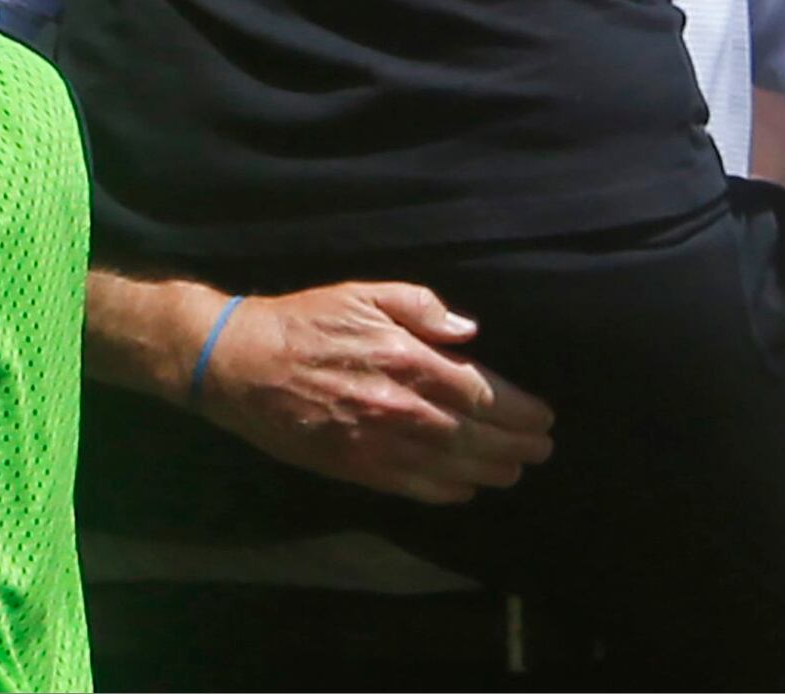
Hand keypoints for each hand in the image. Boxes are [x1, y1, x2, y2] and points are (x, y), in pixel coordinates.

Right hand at [198, 286, 556, 506]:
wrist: (241, 364)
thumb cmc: (304, 322)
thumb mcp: (361, 293)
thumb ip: (419, 305)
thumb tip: (468, 330)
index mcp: (407, 358)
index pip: (483, 392)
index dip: (520, 409)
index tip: (543, 416)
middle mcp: (402, 406)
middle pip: (478, 435)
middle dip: (518, 444)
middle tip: (542, 448)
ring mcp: (382, 443)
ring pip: (456, 466)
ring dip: (494, 470)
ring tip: (515, 468)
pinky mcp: (360, 468)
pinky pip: (418, 488)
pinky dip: (450, 492)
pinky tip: (467, 488)